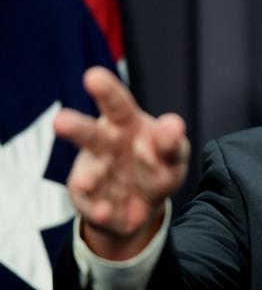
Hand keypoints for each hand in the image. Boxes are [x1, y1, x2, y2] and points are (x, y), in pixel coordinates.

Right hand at [54, 66, 189, 258]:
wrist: (145, 203)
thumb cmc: (158, 164)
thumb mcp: (174, 153)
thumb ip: (172, 143)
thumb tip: (173, 126)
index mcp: (126, 125)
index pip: (117, 105)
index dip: (107, 91)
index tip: (93, 76)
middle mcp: (105, 147)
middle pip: (91, 136)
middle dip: (76, 128)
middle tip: (60, 121)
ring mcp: (96, 176)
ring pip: (87, 175)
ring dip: (86, 178)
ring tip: (85, 182)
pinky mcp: (93, 204)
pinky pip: (95, 209)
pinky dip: (99, 211)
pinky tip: (104, 212)